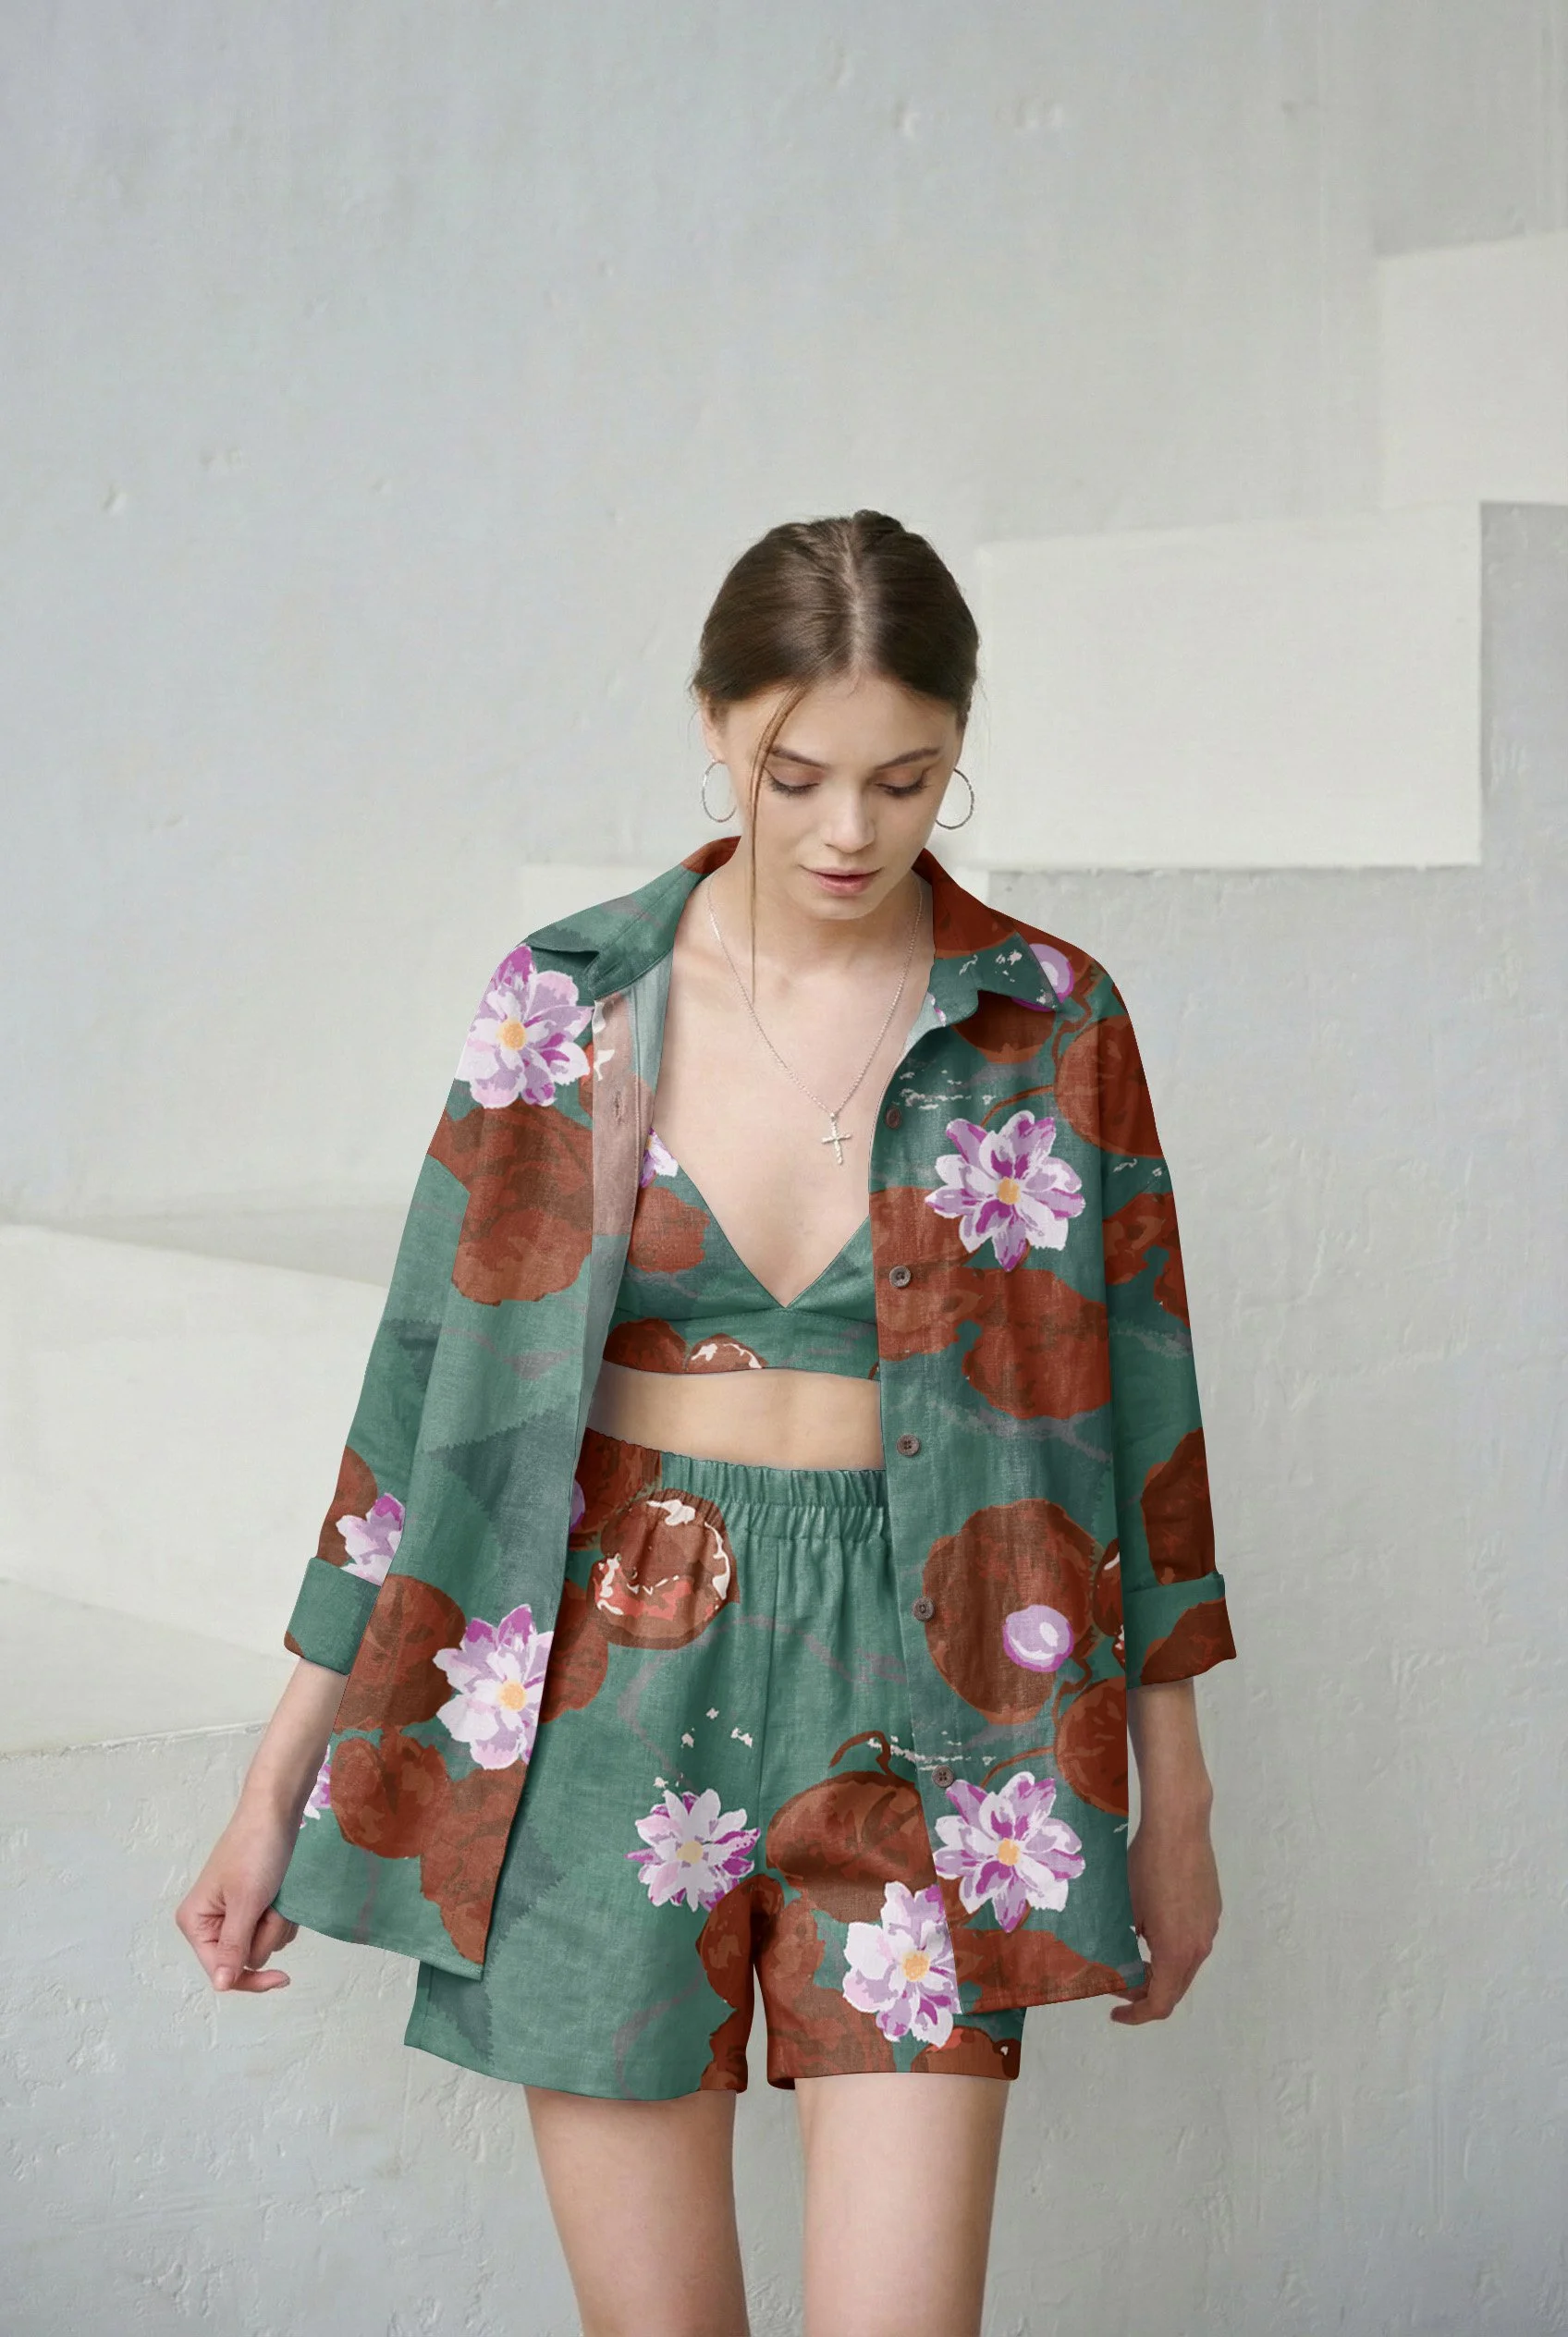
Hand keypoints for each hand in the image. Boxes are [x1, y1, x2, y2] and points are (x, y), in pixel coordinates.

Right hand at [175, 1805, 302, 1994]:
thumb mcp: (246, 1902)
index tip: (283, 1979)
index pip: (221, 1971)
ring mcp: (233, 1914)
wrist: (276, 1811)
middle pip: (246, 1958)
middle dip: (266, 1933)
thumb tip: (220, 1986)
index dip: (252, 1979)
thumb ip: (233, 1946)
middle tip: (271, 1904)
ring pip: (264, 1943)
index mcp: (195, 1923)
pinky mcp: (254, 1905)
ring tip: (276, 1892)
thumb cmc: (257, 1851)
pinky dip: (283, 1914)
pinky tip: (283, 1892)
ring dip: (277, 1922)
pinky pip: (273, 1928)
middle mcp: (210, 1922)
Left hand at [1108, 1799, 1220, 2024]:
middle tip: (1119, 1983)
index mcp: (1177, 1951)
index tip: (1116, 2011)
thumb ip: (1125, 1945)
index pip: (1161, 2003)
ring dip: (1160, 1970)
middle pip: (1175, 1988)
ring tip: (1132, 1955)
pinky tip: (1152, 1928)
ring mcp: (1210, 1926)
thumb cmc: (1145, 1865)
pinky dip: (1172, 1949)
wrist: (1179, 1825)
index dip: (1137, 2015)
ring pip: (1185, 1965)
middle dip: (1147, 1993)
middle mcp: (1200, 1945)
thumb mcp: (1126, 1908)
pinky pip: (1192, 1941)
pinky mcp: (1212, 1909)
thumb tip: (1120, 1963)